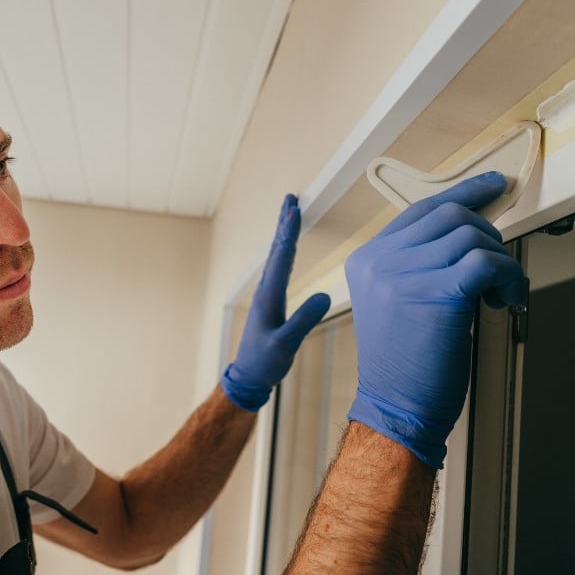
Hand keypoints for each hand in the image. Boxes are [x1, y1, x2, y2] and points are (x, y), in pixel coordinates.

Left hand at [221, 195, 331, 411]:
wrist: (249, 376)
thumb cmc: (265, 362)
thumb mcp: (286, 344)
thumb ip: (304, 320)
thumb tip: (325, 295)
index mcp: (269, 296)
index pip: (281, 258)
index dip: (289, 233)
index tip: (295, 210)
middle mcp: (266, 291)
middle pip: (277, 250)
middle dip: (284, 223)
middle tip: (290, 198)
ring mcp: (268, 295)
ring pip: (277, 257)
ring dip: (284, 233)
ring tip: (290, 213)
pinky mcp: (271, 301)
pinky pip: (279, 268)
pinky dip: (285, 251)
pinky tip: (287, 247)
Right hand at [345, 172, 526, 468]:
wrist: (396, 407)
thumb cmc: (405, 362)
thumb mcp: (397, 300)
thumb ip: (420, 263)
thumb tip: (473, 230)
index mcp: (367, 258)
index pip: (421, 210)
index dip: (465, 193)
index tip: (494, 186)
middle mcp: (380, 260)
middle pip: (450, 216)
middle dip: (487, 236)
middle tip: (497, 269)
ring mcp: (403, 274)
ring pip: (473, 237)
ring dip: (500, 262)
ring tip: (499, 293)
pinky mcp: (436, 292)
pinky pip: (487, 262)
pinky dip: (509, 277)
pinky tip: (506, 300)